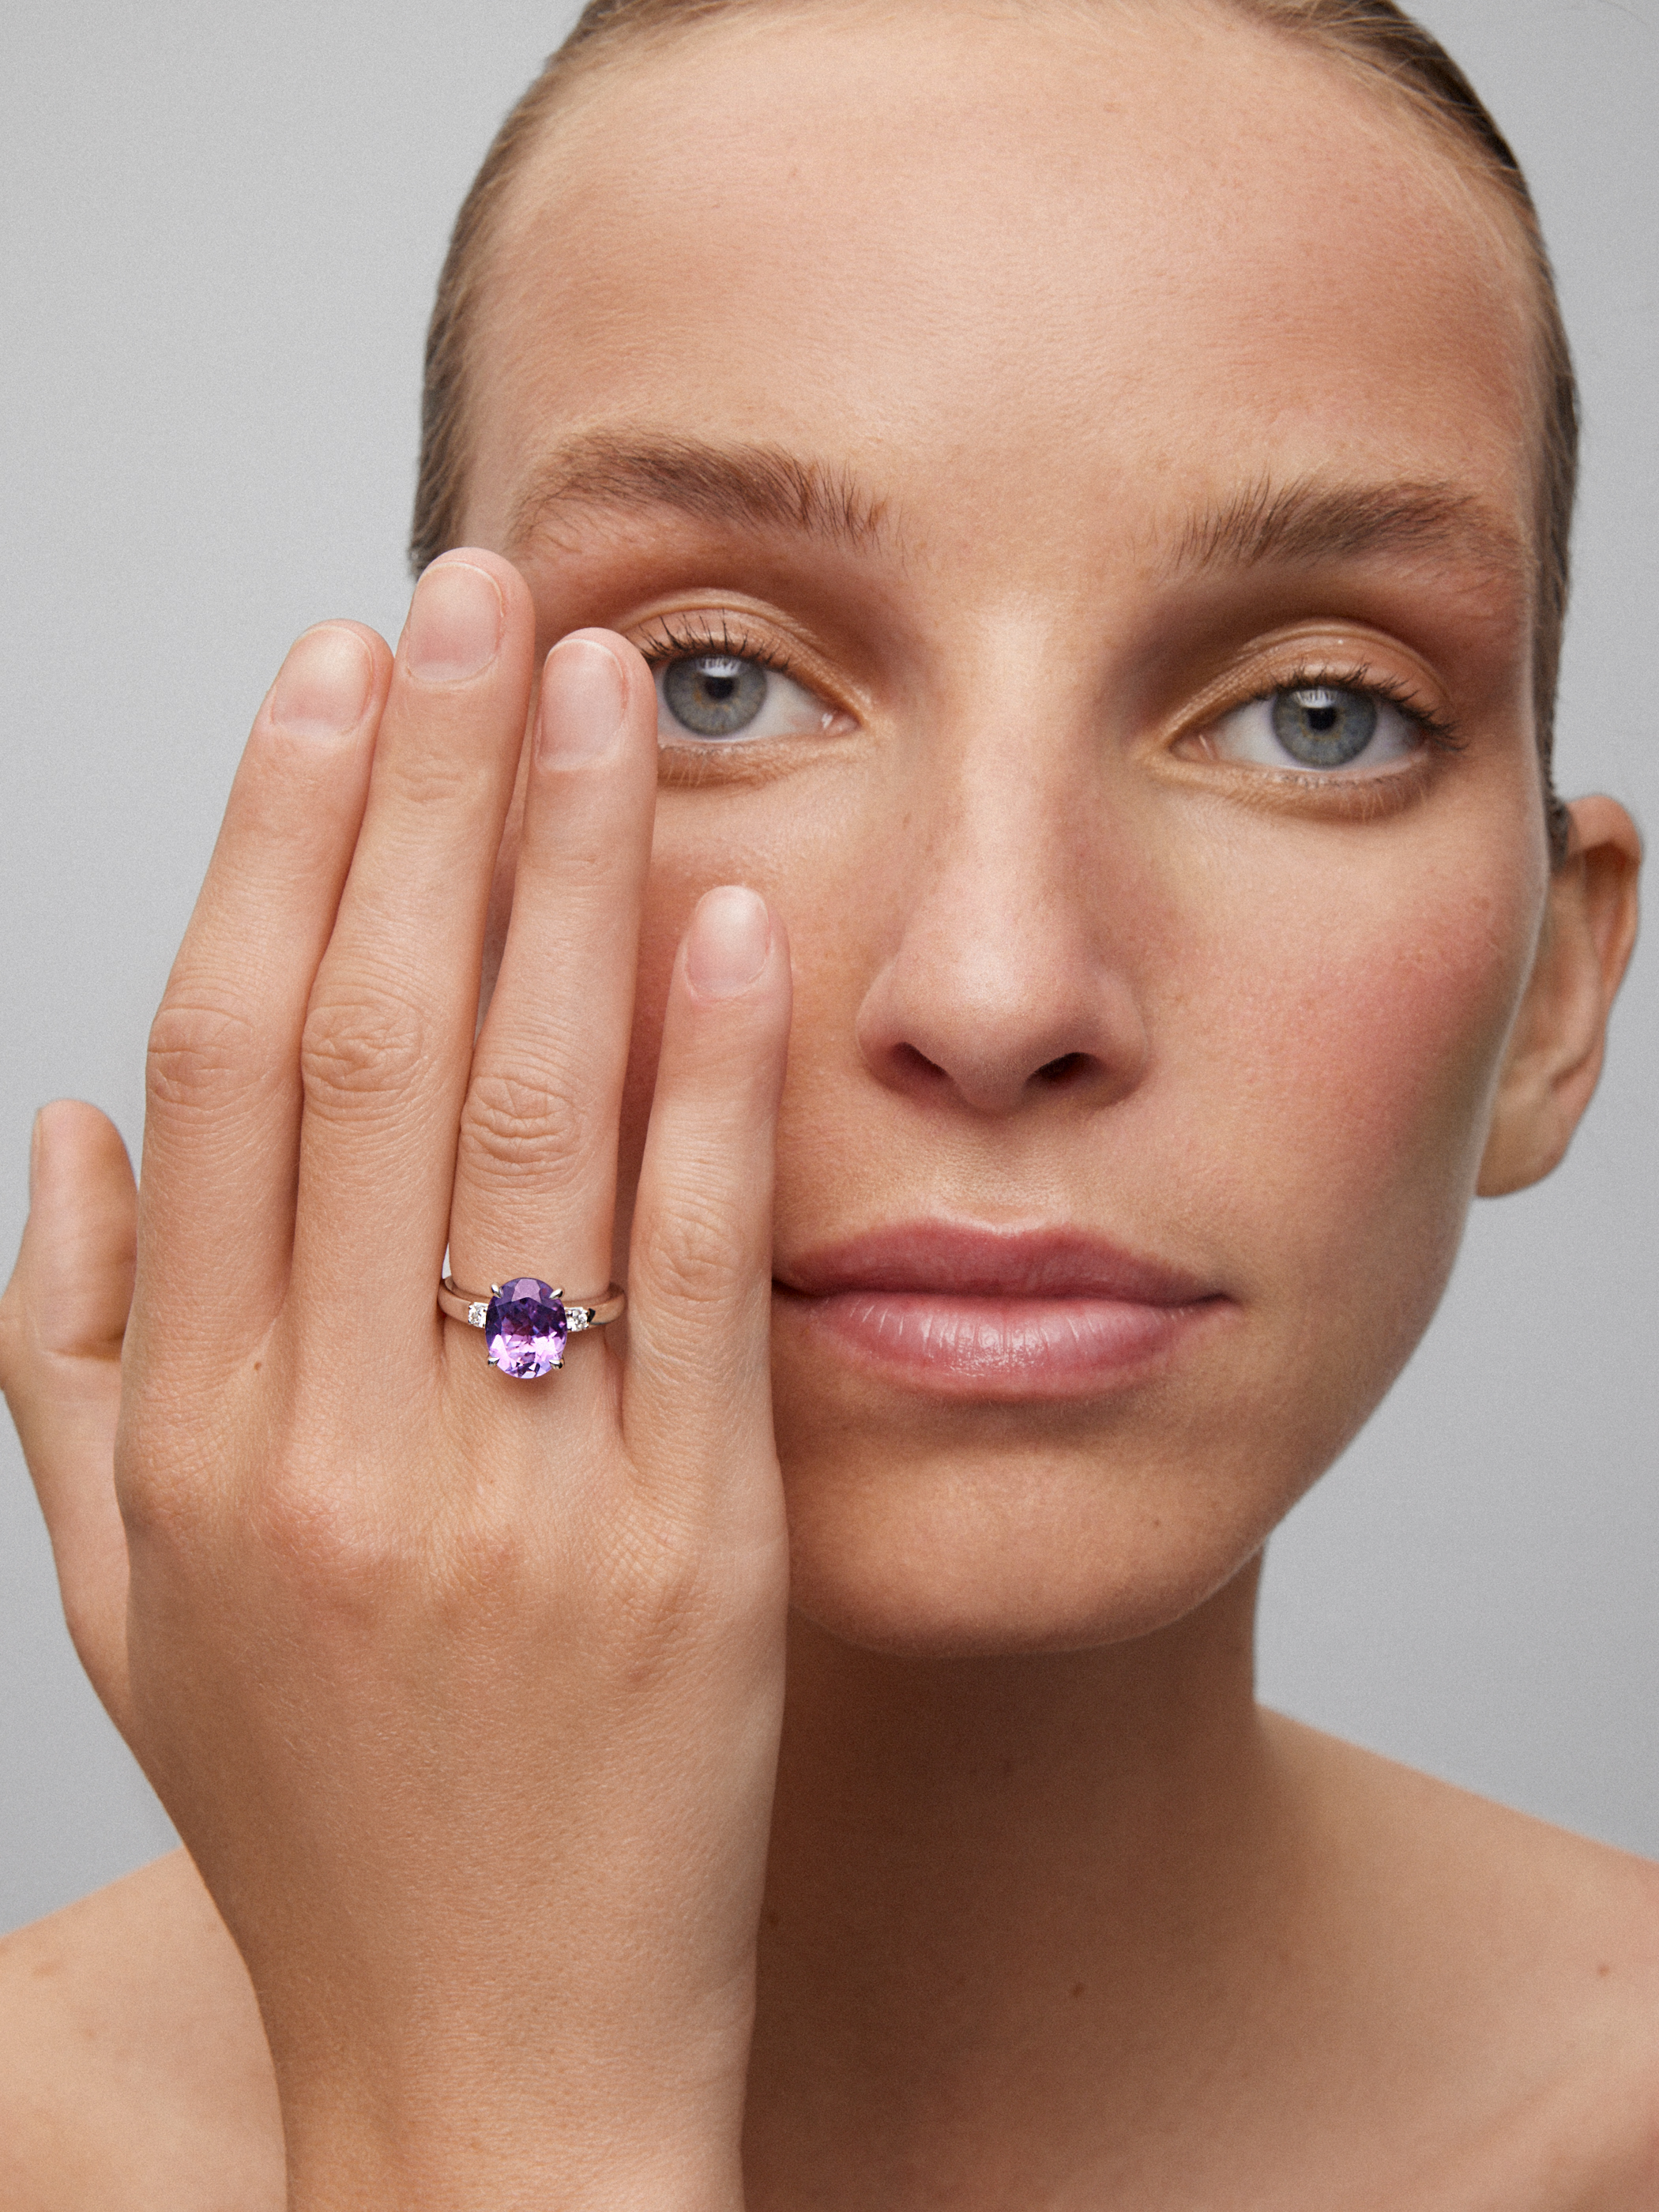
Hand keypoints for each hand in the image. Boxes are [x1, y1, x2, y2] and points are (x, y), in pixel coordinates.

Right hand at [1, 552, 792, 2210]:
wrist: (489, 2066)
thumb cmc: (318, 1815)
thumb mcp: (126, 1603)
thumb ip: (70, 1356)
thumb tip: (61, 1122)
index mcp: (185, 1439)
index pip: (222, 1063)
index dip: (276, 839)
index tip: (330, 674)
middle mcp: (332, 1443)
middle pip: (367, 1039)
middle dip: (421, 790)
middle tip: (473, 595)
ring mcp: (519, 1495)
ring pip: (528, 1117)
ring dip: (565, 871)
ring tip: (600, 682)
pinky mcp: (695, 1546)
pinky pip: (697, 1270)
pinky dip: (707, 1079)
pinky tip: (726, 912)